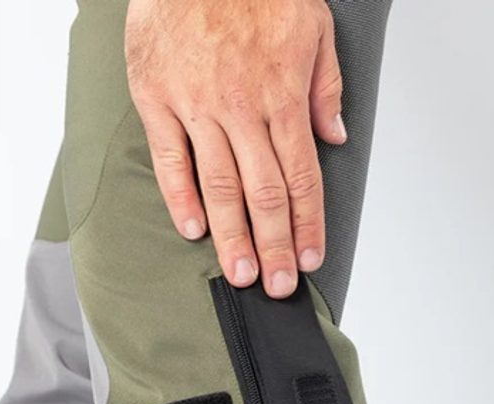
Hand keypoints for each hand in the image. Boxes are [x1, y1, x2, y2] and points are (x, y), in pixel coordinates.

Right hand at [125, 0, 346, 297]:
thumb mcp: (313, 24)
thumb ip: (325, 84)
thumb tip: (336, 135)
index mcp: (283, 95)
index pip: (301, 178)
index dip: (307, 225)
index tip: (310, 258)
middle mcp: (242, 108)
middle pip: (263, 194)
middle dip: (274, 247)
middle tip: (279, 287)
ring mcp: (196, 106)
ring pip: (219, 187)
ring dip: (232, 238)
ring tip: (241, 275)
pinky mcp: (157, 98)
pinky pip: (170, 160)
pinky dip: (181, 198)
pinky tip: (194, 231)